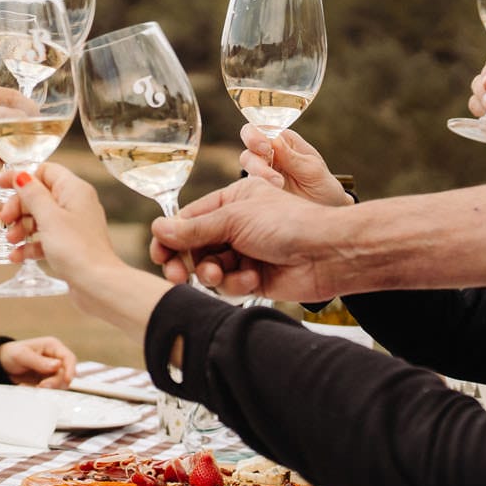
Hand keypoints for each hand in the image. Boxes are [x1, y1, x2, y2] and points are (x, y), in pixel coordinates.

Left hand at [0, 336, 77, 387]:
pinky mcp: (46, 381)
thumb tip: (57, 365)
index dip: (71, 369)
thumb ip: (39, 361)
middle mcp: (55, 358)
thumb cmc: (11, 354)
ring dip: (47, 388)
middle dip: (54, 382)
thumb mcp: (22, 355)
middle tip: (41, 386)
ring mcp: (51, 371)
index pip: (69, 358)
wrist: (1, 364)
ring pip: (59, 384)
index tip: (67, 379)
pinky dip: (40, 391)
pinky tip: (28, 387)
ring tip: (32, 387)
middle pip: (65, 374)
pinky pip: (49, 390)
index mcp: (52, 347)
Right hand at [3, 165, 168, 332]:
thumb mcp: (49, 217)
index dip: (22, 176)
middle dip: (19, 207)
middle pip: (40, 195)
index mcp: (74, 190)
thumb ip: (33, 194)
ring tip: (11, 241)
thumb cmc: (76, 249)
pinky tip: (17, 257)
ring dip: (22, 228)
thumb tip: (21, 175)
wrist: (97, 285)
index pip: (46, 171)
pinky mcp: (70, 246)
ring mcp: (73, 226)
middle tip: (5, 220)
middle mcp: (76, 204)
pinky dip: (31, 245)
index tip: (1, 185)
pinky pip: (46, 239)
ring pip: (41, 218)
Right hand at [145, 176, 341, 301]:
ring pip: (210, 268)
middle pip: (195, 246)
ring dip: (211, 273)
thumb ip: (194, 229)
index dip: (171, 236)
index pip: (189, 218)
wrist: (326, 254)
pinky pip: (230, 284)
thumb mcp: (234, 219)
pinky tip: (251, 279)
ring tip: (216, 275)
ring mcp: (246, 252)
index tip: (158, 253)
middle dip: (186, 260)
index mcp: (233, 201)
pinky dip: (236, 283)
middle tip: (174, 274)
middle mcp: (237, 225)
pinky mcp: (255, 277)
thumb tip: (158, 229)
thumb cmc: (287, 224)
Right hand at [236, 125, 353, 205]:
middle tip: (273, 175)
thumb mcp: (313, 170)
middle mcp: (268, 154)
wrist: (326, 210)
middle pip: (248, 150)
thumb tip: (274, 140)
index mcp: (283, 140)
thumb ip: (292, 157)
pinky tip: (272, 195)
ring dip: (259, 176)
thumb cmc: (322, 186)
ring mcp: (262, 172)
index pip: (259, 130)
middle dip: (255, 161)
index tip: (266, 148)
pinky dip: (256, 190)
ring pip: (247, 168)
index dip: (255, 136)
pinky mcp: (258, 190)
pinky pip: (248, 187)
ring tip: (279, 186)